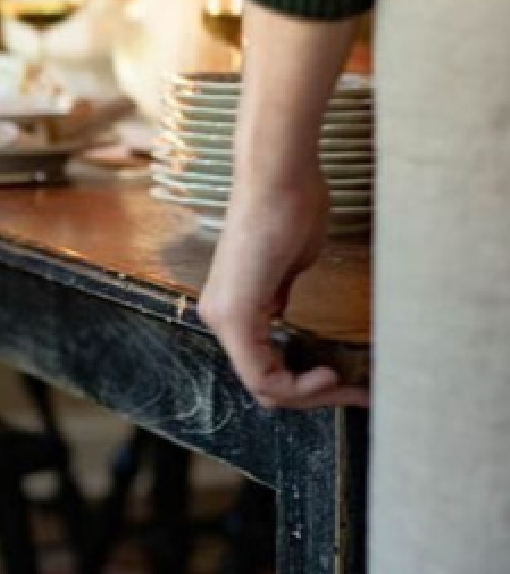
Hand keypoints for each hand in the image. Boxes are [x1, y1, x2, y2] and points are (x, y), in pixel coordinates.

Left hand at [200, 164, 368, 408]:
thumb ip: (279, 296)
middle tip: (353, 393)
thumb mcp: (288, 265)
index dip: (304, 385)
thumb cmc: (291, 208)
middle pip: (262, 383)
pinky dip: (298, 384)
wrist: (280, 178)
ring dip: (309, 393)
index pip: (262, 367)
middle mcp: (219, 316)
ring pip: (262, 383)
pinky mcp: (234, 315)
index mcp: (231, 306)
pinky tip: (327, 376)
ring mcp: (223, 317)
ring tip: (347, 387)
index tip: (344, 381)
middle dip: (310, 395)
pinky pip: (261, 372)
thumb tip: (280, 314)